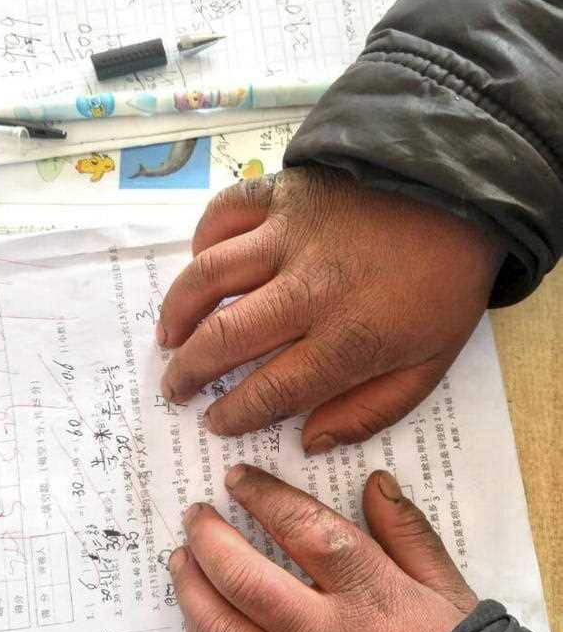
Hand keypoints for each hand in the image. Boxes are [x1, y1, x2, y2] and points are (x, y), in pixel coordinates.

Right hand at [158, 166, 503, 453]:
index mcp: (346, 338)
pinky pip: (223, 213)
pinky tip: (200, 264)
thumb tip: (308, 440)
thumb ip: (370, 411)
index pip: (270, 389)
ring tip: (167, 337)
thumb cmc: (445, 285)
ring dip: (177, 312)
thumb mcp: (429, 366)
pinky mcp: (284, 191)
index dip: (234, 413)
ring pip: (207, 275)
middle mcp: (306, 288)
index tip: (216, 422)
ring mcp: (289, 234)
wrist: (463, 193)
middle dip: (188, 372)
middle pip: (224, 338)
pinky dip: (201, 239)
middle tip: (175, 388)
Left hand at [169, 465, 477, 631]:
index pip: (304, 531)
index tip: (237, 478)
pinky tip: (195, 627)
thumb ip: (408, 534)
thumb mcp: (447, 592)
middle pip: (247, 581)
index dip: (265, 497)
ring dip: (192, 591)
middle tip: (194, 516)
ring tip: (181, 560)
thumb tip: (375, 483)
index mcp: (369, 597)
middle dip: (210, 540)